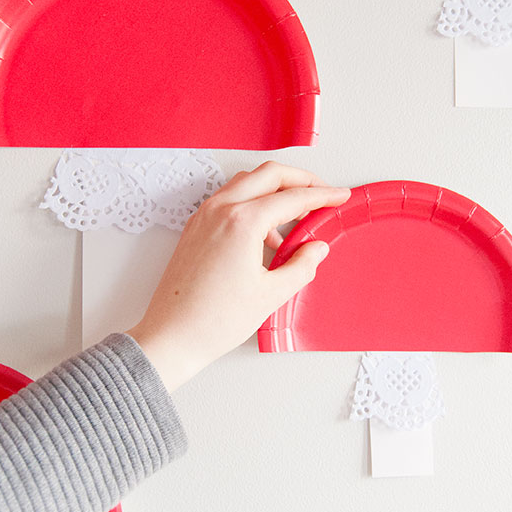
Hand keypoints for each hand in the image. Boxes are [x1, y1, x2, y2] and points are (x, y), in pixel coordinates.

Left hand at [127, 162, 349, 390]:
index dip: (322, 196)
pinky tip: (267, 235)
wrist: (172, 337)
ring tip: (297, 216)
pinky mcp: (195, 227)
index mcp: (242, 222)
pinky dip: (253, 203)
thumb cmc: (214, 320)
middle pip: (269, 175)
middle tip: (322, 193)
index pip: (292, 198)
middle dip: (301, 179)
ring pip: (247, 182)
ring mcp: (204, 216)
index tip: (340, 196)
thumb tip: (316, 249)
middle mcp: (220, 209)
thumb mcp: (271, 295)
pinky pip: (230, 200)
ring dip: (275, 189)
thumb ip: (301, 266)